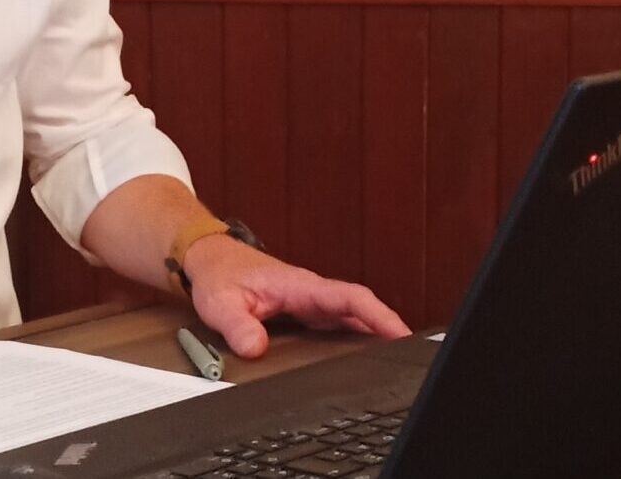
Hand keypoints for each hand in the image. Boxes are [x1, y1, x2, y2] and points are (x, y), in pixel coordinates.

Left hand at [183, 236, 409, 359]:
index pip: (350, 297)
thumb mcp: (221, 303)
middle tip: (412, 356)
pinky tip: (364, 357)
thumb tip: (257, 348)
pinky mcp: (303, 312)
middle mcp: (311, 293)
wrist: (209, 260)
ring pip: (351, 317)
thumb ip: (237, 326)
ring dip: (374, 334)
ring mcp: (309, 303)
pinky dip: (356, 336)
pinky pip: (337, 323)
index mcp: (300, 286)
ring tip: (397, 361)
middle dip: (388, 329)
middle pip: (360, 310)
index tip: (401, 333)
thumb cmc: (218, 275)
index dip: (379, 315)